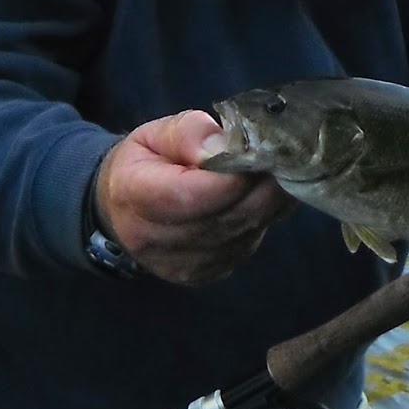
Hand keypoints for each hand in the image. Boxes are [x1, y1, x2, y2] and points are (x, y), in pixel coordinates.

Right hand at [94, 110, 295, 285]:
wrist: (121, 209)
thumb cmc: (144, 162)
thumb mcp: (155, 133)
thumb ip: (188, 133)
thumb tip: (223, 145)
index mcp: (133, 195)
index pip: (191, 195)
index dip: (233, 178)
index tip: (261, 152)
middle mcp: (151, 239)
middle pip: (223, 220)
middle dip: (262, 189)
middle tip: (286, 160)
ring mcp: (177, 264)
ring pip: (240, 237)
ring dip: (269, 206)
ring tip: (281, 174)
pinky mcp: (200, 275)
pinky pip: (243, 248)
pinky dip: (262, 222)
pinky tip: (268, 198)